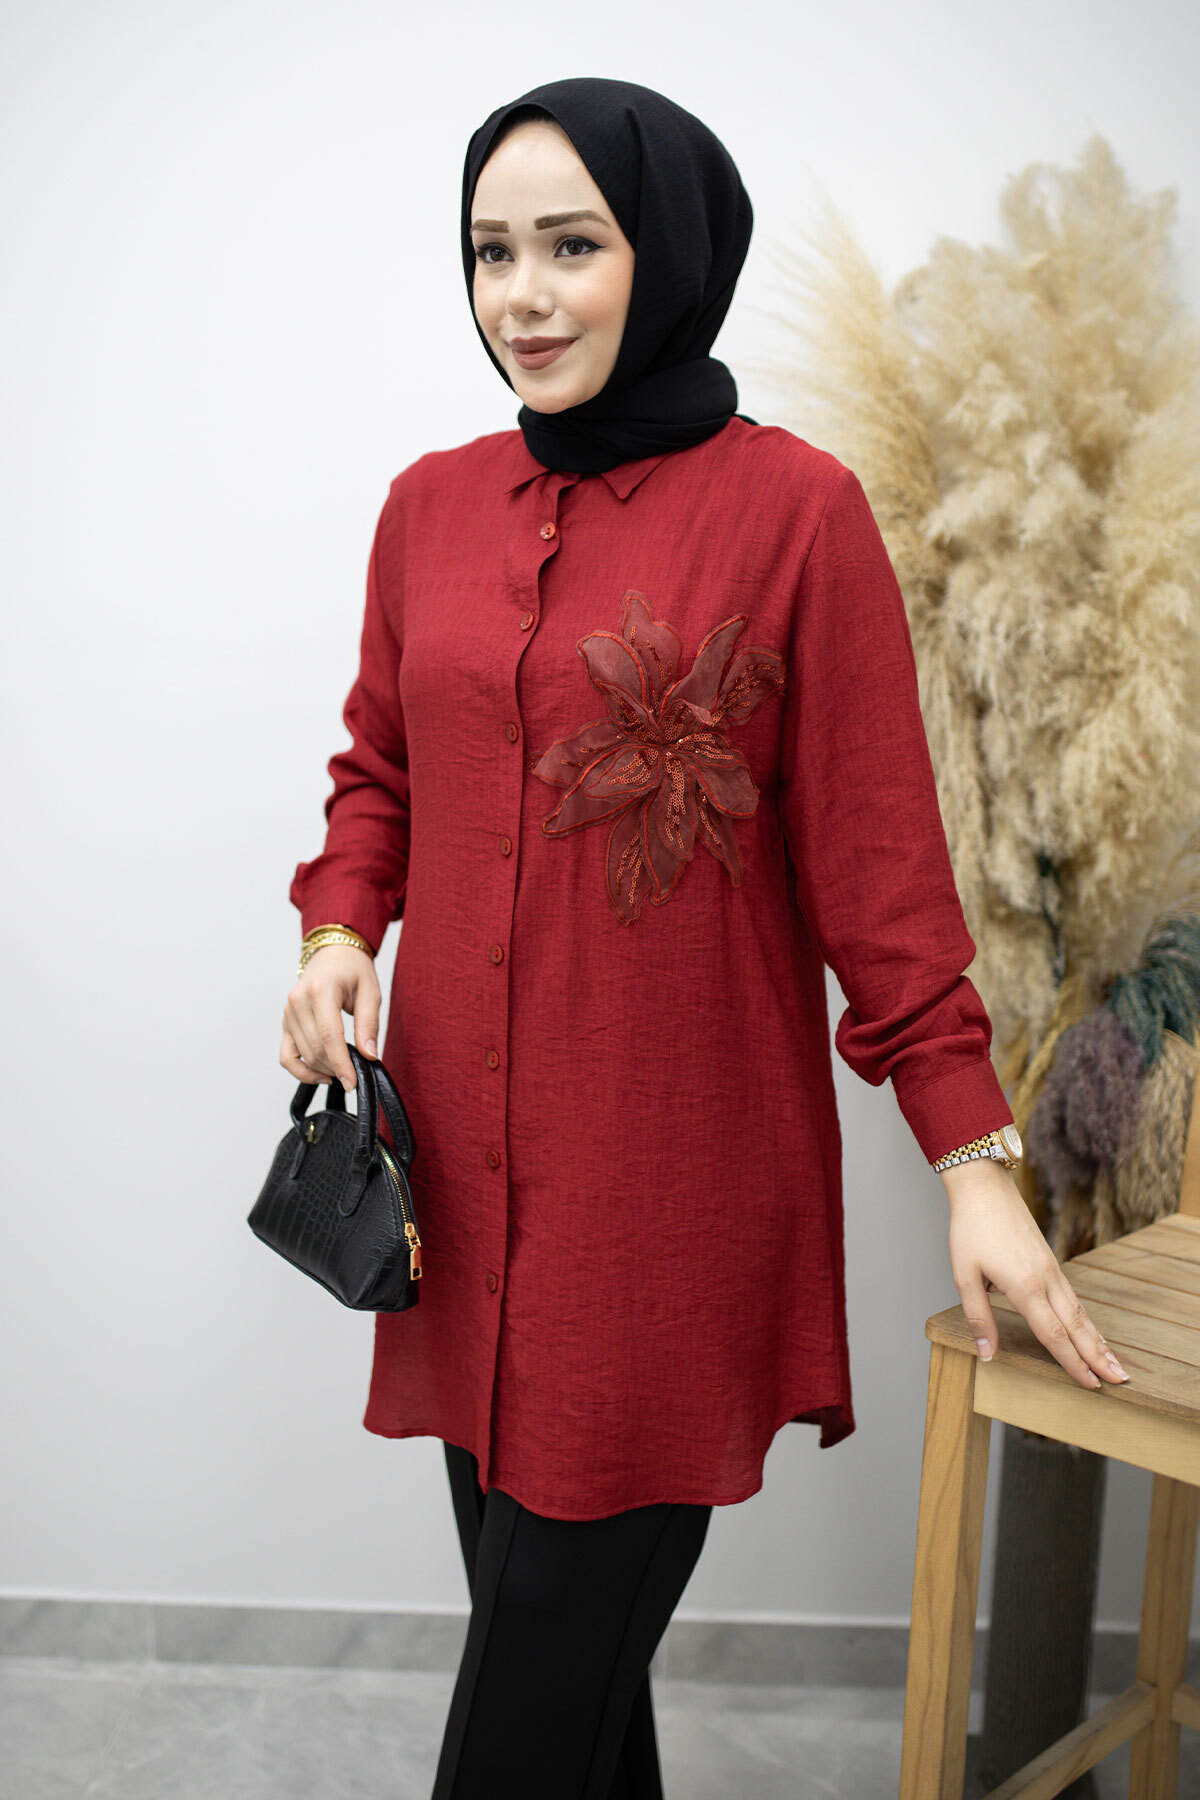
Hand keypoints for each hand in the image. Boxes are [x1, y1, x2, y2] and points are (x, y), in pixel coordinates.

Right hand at [280, 945, 380, 1092]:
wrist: (332, 954)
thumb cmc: (353, 970)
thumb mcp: (370, 991)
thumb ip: (369, 1024)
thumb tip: (369, 1055)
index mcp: (320, 990)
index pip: (329, 1036)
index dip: (341, 1064)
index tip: (352, 1083)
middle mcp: (298, 1002)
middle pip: (315, 1049)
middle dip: (336, 1068)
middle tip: (356, 1074)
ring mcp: (288, 1013)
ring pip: (303, 1055)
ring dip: (324, 1069)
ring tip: (344, 1070)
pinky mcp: (285, 1023)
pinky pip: (286, 1056)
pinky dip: (301, 1071)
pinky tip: (322, 1075)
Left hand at [940, 1158, 1129, 1390]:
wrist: (985, 1188)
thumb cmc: (971, 1229)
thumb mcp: (964, 1275)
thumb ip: (978, 1317)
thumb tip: (986, 1354)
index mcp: (1024, 1285)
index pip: (1052, 1334)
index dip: (1071, 1363)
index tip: (1090, 1384)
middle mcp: (1045, 1279)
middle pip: (1076, 1326)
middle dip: (1097, 1356)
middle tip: (1119, 1380)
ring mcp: (1051, 1269)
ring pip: (1079, 1311)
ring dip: (1097, 1339)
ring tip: (1114, 1362)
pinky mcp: (1051, 1261)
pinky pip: (1073, 1297)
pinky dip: (1086, 1319)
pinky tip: (1090, 1330)